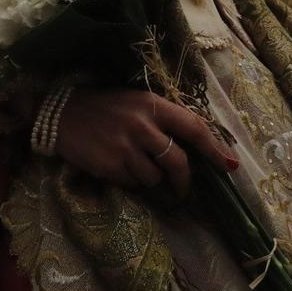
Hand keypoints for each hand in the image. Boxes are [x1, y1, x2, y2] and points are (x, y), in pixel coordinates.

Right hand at [54, 88, 237, 197]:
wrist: (61, 113)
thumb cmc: (105, 107)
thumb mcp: (136, 101)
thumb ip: (163, 119)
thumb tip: (195, 145)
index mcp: (153, 105)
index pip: (194, 127)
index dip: (215, 148)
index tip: (230, 166)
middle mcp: (142, 125)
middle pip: (178, 162)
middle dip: (184, 180)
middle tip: (182, 189)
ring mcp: (126, 147)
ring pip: (155, 177)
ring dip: (151, 178)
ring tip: (133, 163)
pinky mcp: (111, 166)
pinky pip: (133, 183)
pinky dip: (131, 180)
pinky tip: (117, 165)